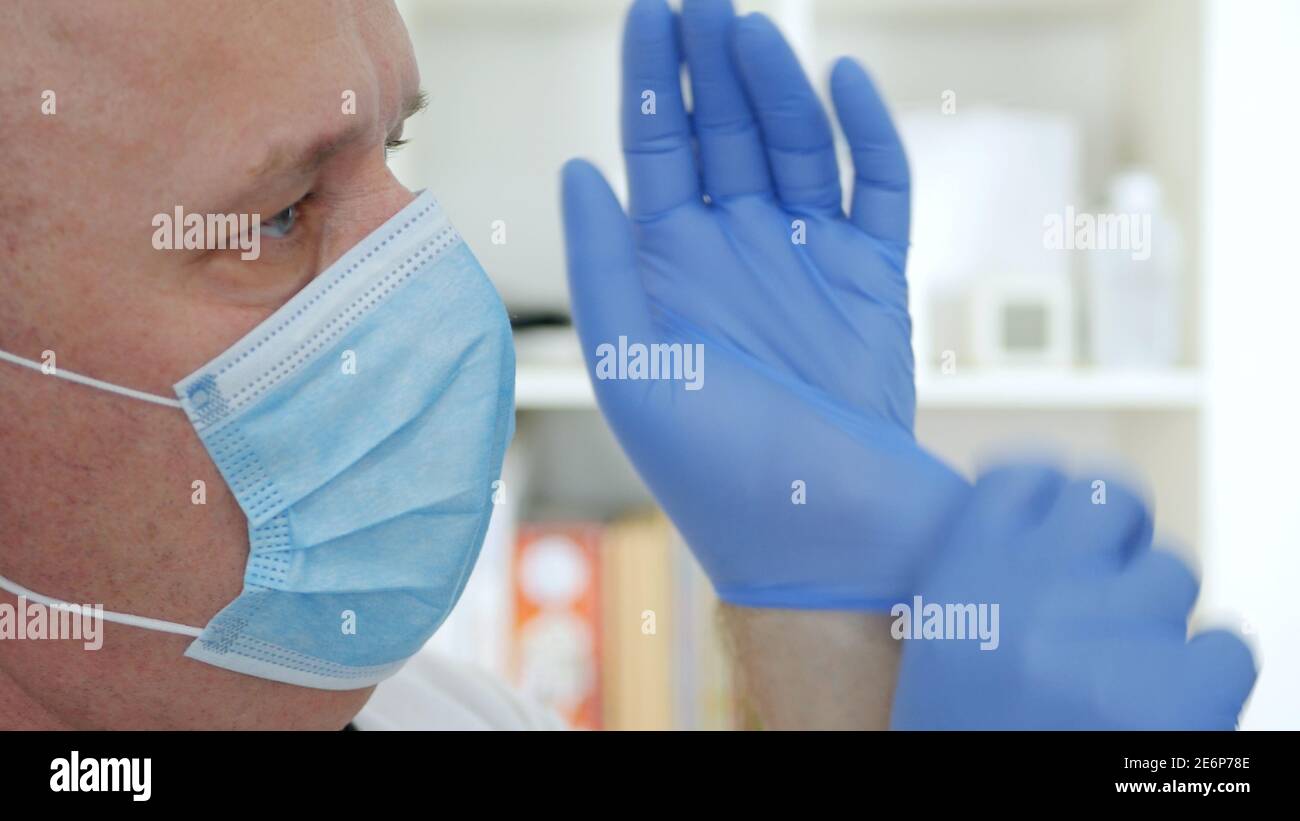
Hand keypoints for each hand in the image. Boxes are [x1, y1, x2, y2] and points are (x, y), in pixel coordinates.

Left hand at [562, 0, 965, 608]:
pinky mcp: (875, 279)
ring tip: (757, 28)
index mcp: (669, 270)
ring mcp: (808, 261)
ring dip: (779, 85)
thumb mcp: (628, 363)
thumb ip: (601, 264)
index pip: (656, 149)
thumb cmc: (712, 463)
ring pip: (796, 146)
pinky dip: (867, 135)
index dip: (652, 81)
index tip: (650, 11)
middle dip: (713, 65)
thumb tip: (577, 169)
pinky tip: (843, 81)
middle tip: (705, 0)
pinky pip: (877, 189)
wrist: (819, 532)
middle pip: (724, 133)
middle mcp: (735, 253)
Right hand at [890, 465, 1256, 728]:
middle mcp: (1034, 588)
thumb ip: (990, 580)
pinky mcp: (1179, 694)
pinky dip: (1208, 678)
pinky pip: (1228, 645)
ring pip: (1174, 572)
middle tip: (1114, 582)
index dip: (1051, 495)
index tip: (1061, 520)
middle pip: (1110, 501)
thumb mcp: (945, 648)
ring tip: (1126, 674)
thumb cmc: (965, 741)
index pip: (1024, 478)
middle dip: (1121, 536)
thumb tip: (1058, 521)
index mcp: (964, 576)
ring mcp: (1109, 634)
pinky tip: (1168, 711)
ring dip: (1159, 617)